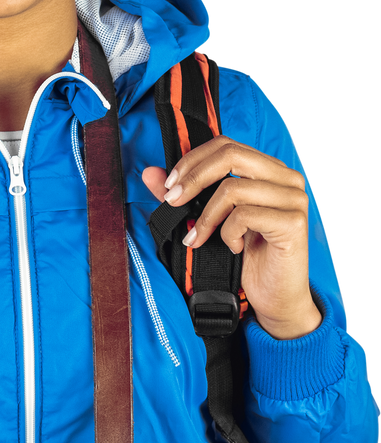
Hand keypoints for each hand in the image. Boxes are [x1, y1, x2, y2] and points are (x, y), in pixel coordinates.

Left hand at [142, 135, 321, 338]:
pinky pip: (245, 215)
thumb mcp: (211, 220)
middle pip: (230, 155)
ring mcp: (293, 198)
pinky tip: (233, 247)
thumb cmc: (247, 257)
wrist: (276, 297)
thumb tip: (150, 173)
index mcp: (268, 169)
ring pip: (233, 188)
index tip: (170, 185)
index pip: (226, 145)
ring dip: (206, 217)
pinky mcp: (293, 222)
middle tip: (173, 201)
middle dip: (193, 178)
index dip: (192, 160)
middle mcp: (286, 177)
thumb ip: (185, 194)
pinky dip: (228, 233)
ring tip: (199, 238)